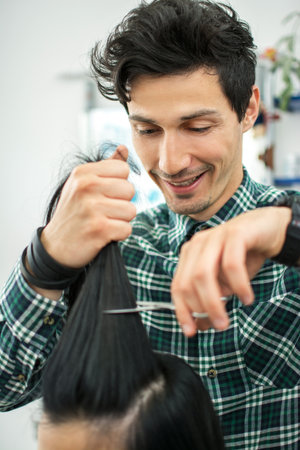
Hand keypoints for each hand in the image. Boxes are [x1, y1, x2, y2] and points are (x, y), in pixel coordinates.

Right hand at [40, 145, 135, 268]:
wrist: (56, 247)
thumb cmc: (75, 213)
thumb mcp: (83, 185)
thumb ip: (106, 167)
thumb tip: (124, 148)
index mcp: (83, 173)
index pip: (123, 169)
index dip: (118, 184)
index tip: (103, 195)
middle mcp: (86, 187)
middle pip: (130, 189)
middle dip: (121, 203)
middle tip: (103, 212)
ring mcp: (91, 208)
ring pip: (131, 210)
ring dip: (121, 220)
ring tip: (103, 222)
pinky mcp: (98, 229)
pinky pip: (127, 229)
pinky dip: (119, 235)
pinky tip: (103, 234)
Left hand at [171, 206, 291, 336]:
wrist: (268, 228)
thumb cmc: (244, 256)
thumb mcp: (226, 283)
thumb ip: (212, 300)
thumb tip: (200, 325)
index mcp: (190, 254)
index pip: (178, 286)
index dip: (181, 311)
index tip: (190, 332)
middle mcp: (198, 244)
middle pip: (188, 282)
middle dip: (201, 309)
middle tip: (218, 326)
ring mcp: (214, 236)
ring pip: (203, 274)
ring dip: (214, 302)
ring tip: (227, 320)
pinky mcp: (234, 233)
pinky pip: (231, 264)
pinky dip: (238, 286)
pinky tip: (246, 298)